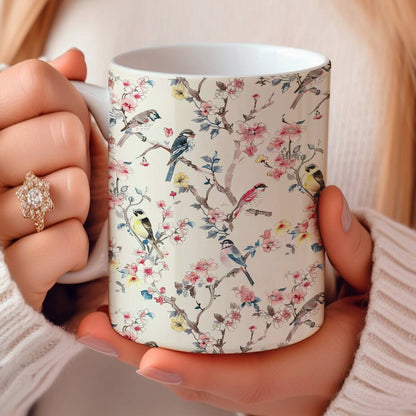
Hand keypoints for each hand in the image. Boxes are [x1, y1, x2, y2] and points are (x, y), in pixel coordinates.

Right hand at [0, 50, 106, 317]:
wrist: (67, 262)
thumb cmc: (69, 191)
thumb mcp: (69, 140)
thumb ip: (61, 98)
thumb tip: (73, 58)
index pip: (36, 83)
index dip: (68, 106)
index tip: (68, 128)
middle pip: (64, 134)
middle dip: (80, 159)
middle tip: (69, 176)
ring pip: (68, 188)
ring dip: (81, 205)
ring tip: (67, 214)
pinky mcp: (14, 273)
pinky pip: (65, 242)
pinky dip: (76, 247)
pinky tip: (66, 247)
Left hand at [76, 185, 371, 414]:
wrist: (377, 351)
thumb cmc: (374, 323)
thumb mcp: (371, 286)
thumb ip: (354, 250)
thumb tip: (330, 202)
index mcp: (307, 370)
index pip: (247, 381)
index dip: (198, 373)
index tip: (151, 361)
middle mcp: (273, 387)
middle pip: (198, 381)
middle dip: (142, 358)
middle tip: (93, 328)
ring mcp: (256, 383)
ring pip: (191, 378)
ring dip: (141, 354)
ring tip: (97, 325)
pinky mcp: (248, 373)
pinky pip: (199, 370)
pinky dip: (163, 353)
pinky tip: (134, 328)